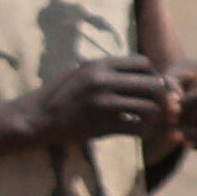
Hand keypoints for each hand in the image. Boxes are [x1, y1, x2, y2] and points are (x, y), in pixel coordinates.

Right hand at [31, 56, 175, 146]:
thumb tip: (138, 70)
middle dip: (161, 98)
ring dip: (156, 117)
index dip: (153, 75)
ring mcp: (102, 103)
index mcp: (99, 65)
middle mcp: (102, 81)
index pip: (144, 63)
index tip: (148, 88)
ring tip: (149, 121)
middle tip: (158, 107)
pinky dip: (146, 132)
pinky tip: (141, 133)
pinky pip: (138, 127)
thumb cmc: (57, 95)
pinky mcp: (101, 125)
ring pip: (150, 108)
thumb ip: (105, 70)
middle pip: (153, 85)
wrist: (35, 119)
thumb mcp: (79, 72)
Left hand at [174, 58, 196, 152]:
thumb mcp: (173, 76)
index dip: (190, 102)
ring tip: (173, 134)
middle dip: (193, 119)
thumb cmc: (179, 79)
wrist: (188, 87)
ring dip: (196, 134)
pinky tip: (183, 141)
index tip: (169, 110)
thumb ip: (171, 88)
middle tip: (171, 122)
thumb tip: (172, 109)